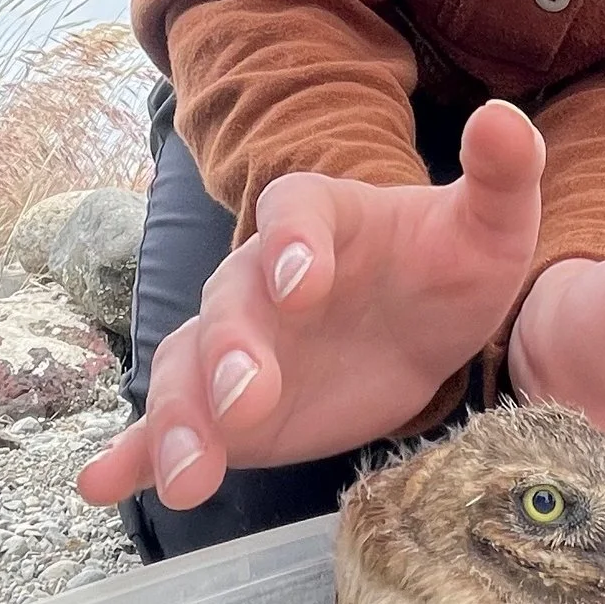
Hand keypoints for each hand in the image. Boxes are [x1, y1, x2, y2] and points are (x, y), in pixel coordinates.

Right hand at [78, 101, 543, 515]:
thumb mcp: (491, 224)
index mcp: (318, 218)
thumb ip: (501, 175)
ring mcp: (236, 347)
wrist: (423, 322)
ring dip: (180, 419)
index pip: (292, 215)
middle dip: (234, 352)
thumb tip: (503, 119)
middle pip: (230, 304)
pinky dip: (135, 454)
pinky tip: (101, 485)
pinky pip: (171, 428)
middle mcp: (259, 278)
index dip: (292, 243)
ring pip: (189, 373)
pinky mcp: (228, 412)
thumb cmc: (451, 262)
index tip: (303, 282)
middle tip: (250, 399)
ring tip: (186, 474)